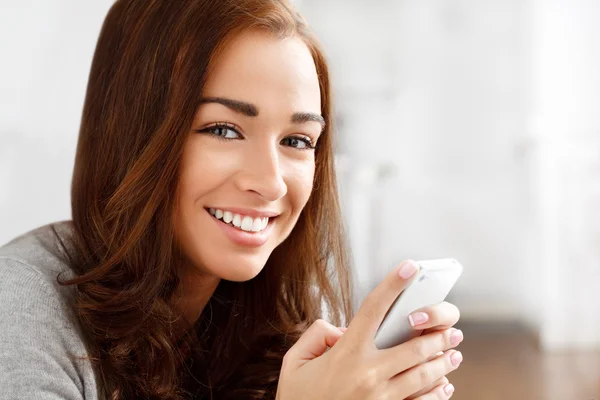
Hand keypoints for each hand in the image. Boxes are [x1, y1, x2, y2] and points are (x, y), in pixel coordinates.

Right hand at [276, 260, 462, 399]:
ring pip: (422, 375)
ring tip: (454, 354)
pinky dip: (436, 394)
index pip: (373, 309)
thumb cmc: (298, 398)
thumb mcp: (294, 361)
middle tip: (452, 327)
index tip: (410, 267)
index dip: (392, 284)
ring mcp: (380, 398)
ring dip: (442, 362)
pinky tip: (445, 386)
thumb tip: (343, 329)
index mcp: (346, 353)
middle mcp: (367, 373)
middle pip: (413, 346)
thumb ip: (316, 335)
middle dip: (437, 333)